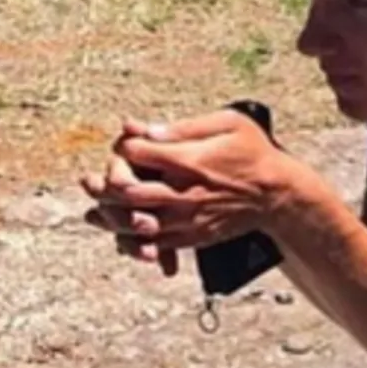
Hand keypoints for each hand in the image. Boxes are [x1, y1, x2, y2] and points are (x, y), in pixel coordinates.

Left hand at [82, 110, 294, 267]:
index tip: (125, 142)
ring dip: (109, 217)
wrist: (277, 195)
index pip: (138, 152)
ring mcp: (186, 218)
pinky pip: (153, 244)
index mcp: (189, 160)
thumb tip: (145, 129)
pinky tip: (121, 233)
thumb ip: (185, 126)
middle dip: (103, 184)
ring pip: (133, 222)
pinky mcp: (191, 237)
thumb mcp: (230, 123)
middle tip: (89, 180)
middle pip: (126, 191)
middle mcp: (183, 191)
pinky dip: (132, 241)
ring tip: (93, 212)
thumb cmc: (254, 152)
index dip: (124, 145)